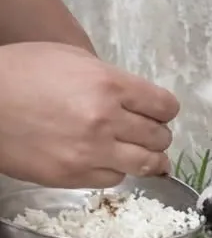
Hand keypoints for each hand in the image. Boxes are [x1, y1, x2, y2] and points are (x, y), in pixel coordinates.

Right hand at [0, 42, 179, 187]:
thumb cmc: (21, 73)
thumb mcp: (70, 58)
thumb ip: (110, 78)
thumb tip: (137, 99)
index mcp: (107, 84)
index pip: (164, 106)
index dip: (165, 110)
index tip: (159, 113)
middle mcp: (105, 120)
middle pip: (160, 138)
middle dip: (158, 135)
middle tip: (148, 133)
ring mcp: (91, 152)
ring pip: (145, 165)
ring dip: (148, 159)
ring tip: (140, 153)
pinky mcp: (75, 176)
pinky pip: (115, 179)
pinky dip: (116, 170)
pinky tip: (105, 159)